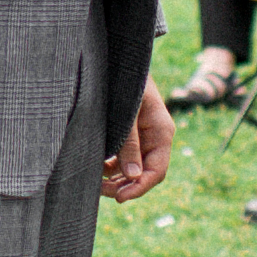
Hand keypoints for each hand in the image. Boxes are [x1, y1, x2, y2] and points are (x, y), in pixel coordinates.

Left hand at [103, 79, 174, 201]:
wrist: (118, 59)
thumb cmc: (125, 81)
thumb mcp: (127, 112)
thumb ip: (129, 143)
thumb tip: (134, 176)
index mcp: (161, 132)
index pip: (157, 171)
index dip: (140, 188)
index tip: (119, 198)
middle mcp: (154, 138)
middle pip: (144, 174)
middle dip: (124, 186)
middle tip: (100, 190)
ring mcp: (141, 138)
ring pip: (132, 169)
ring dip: (115, 179)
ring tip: (95, 182)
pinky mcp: (127, 136)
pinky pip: (122, 159)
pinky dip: (110, 167)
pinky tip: (95, 167)